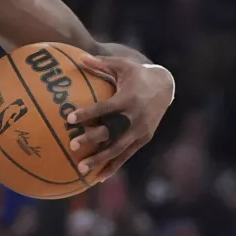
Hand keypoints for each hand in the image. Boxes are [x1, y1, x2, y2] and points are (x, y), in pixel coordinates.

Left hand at [67, 55, 173, 180]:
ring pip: (118, 149)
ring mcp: (141, 130)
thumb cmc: (136, 74)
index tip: (69, 119)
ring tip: (81, 169)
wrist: (165, 86)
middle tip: (72, 146)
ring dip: (100, 160)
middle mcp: (135, 117)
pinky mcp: (144, 139)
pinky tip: (99, 178)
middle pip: (112, 132)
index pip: (105, 108)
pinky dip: (113, 166)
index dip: (88, 113)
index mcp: (127, 99)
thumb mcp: (122, 65)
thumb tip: (79, 57)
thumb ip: (100, 62)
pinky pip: (126, 155)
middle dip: (92, 140)